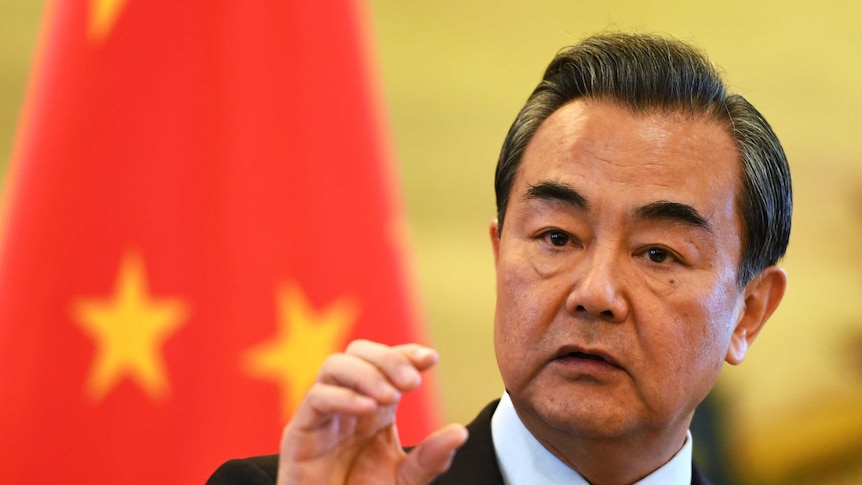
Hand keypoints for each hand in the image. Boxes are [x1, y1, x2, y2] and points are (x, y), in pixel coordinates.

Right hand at [276, 340, 468, 484]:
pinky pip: (316, 398)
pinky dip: (343, 397)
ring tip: (391, 397)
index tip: (431, 359)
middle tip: (412, 383)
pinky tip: (368, 409)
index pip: (386, 362)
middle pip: (358, 352)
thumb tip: (459, 432)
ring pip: (334, 366)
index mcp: (374, 407)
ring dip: (366, 373)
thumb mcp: (404, 481)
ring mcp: (322, 416)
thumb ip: (430, 459)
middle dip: (388, 358)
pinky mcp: (299, 434)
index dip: (406, 353)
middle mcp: (347, 404)